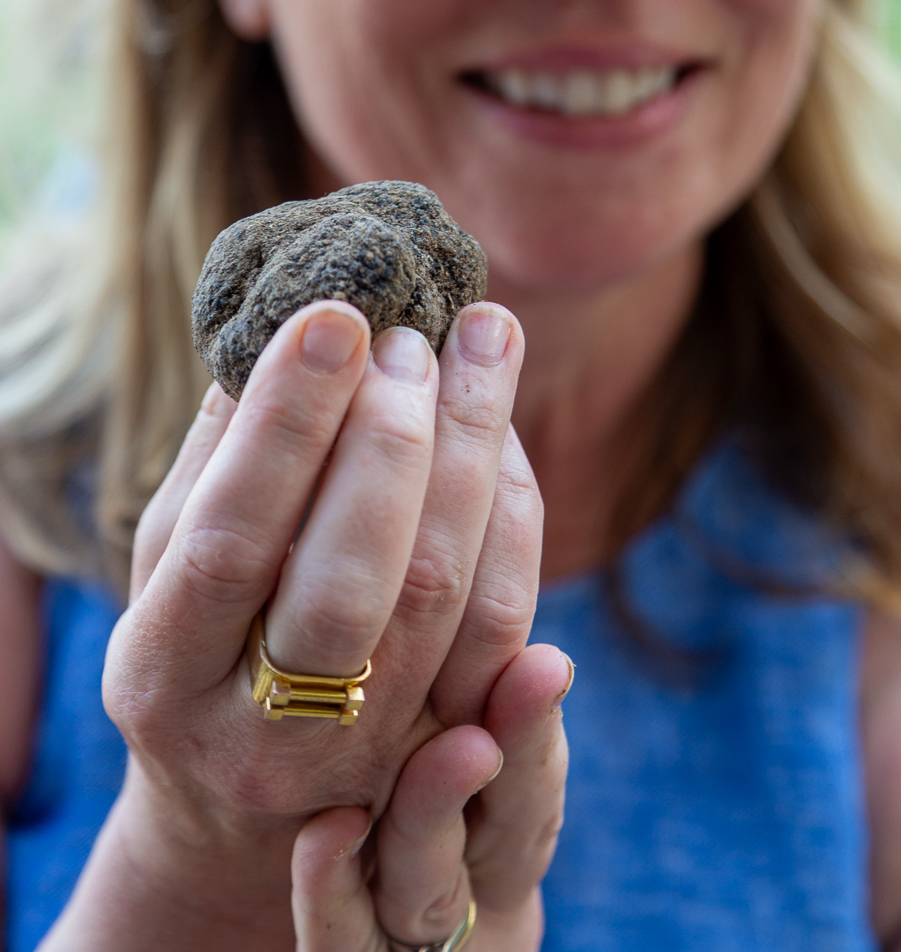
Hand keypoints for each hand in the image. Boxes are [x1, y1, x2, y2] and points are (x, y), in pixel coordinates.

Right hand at [54, 299, 555, 950]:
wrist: (239, 806)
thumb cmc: (198, 637)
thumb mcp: (168, 558)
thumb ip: (218, 459)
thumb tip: (290, 330)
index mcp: (164, 674)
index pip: (229, 540)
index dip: (287, 426)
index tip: (336, 316)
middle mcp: (260, 738)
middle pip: (349, 582)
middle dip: (394, 437)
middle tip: (414, 334)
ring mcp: (362, 760)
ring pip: (446, 598)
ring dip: (475, 450)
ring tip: (486, 340)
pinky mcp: (445, 752)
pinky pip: (503, 621)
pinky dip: (514, 509)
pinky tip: (503, 427)